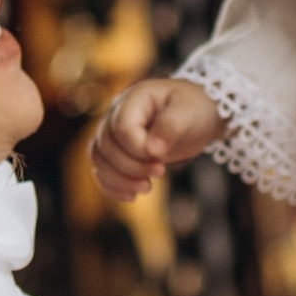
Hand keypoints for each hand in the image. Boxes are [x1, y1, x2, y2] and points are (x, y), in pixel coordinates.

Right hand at [89, 74, 225, 202]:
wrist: (197, 113)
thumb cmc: (193, 108)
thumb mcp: (188, 112)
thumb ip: (171, 126)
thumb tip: (152, 151)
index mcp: (134, 98)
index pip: (122, 128)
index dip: (138, 150)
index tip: (162, 158)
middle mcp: (116, 112)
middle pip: (106, 145)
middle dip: (131, 167)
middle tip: (161, 172)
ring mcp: (112, 130)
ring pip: (98, 159)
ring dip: (118, 180)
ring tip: (146, 188)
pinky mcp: (114, 149)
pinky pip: (101, 168)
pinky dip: (111, 185)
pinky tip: (130, 197)